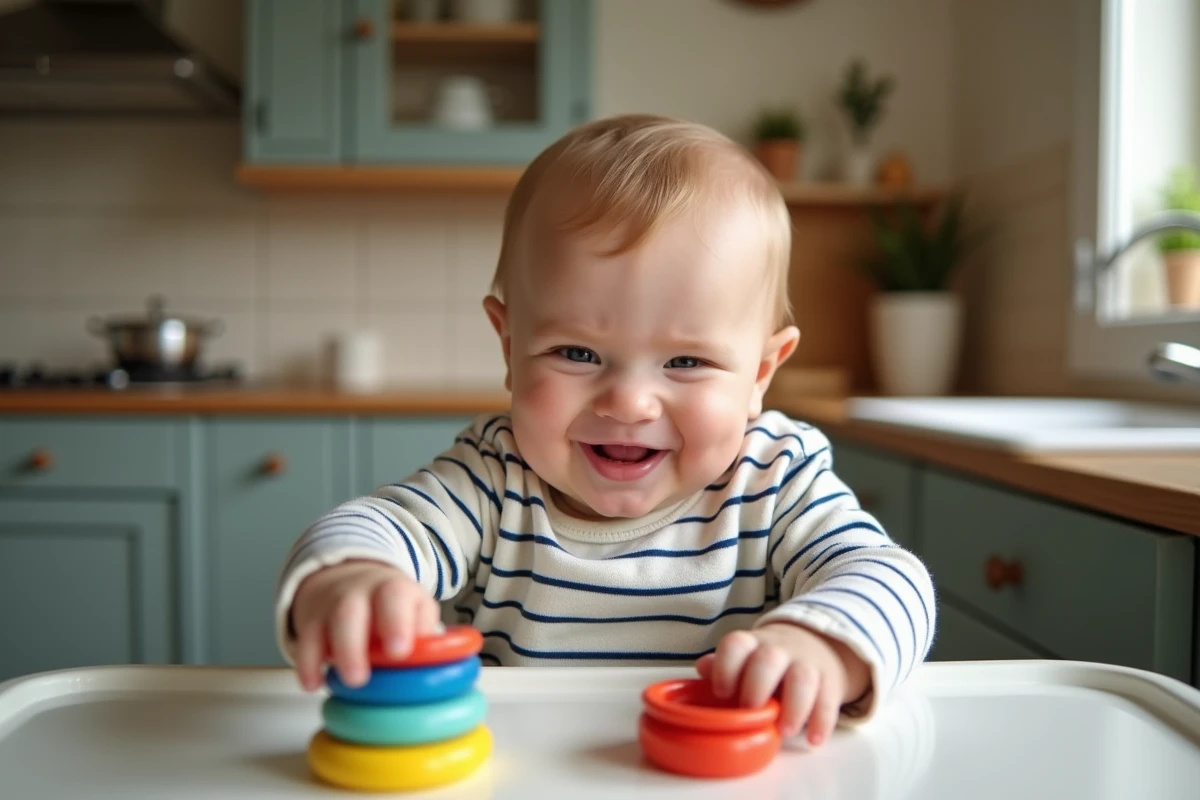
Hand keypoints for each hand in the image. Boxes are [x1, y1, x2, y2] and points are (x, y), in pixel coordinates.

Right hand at [290, 560, 440, 691]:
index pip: (395, 596)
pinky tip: (313, 684)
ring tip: (348, 683)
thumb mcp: (416, 608)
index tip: (400, 651)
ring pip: (329, 623)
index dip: (396, 623)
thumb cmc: (392, 605)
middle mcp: (360, 593)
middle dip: (355, 644)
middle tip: (362, 678)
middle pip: (352, 610)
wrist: (347, 578)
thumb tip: (442, 661)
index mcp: (394, 589)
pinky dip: (308, 664)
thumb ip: (425, 630)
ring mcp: (333, 605)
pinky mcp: (312, 622)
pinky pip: (306, 640)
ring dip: (338, 654)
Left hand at [696, 623, 870, 746]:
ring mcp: (806, 663)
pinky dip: (822, 721)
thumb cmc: (767, 662)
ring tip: (784, 730)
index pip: (736, 644)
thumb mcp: (744, 658)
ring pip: (803, 677)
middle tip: (751, 710)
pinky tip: (813, 739)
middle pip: (768, 659)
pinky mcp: (829, 681)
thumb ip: (723, 665)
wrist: (814, 643)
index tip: (722, 692)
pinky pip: (829, 699)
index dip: (726, 667)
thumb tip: (702, 668)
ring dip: (794, 706)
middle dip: (757, 686)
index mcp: (752, 645)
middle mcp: (778, 650)